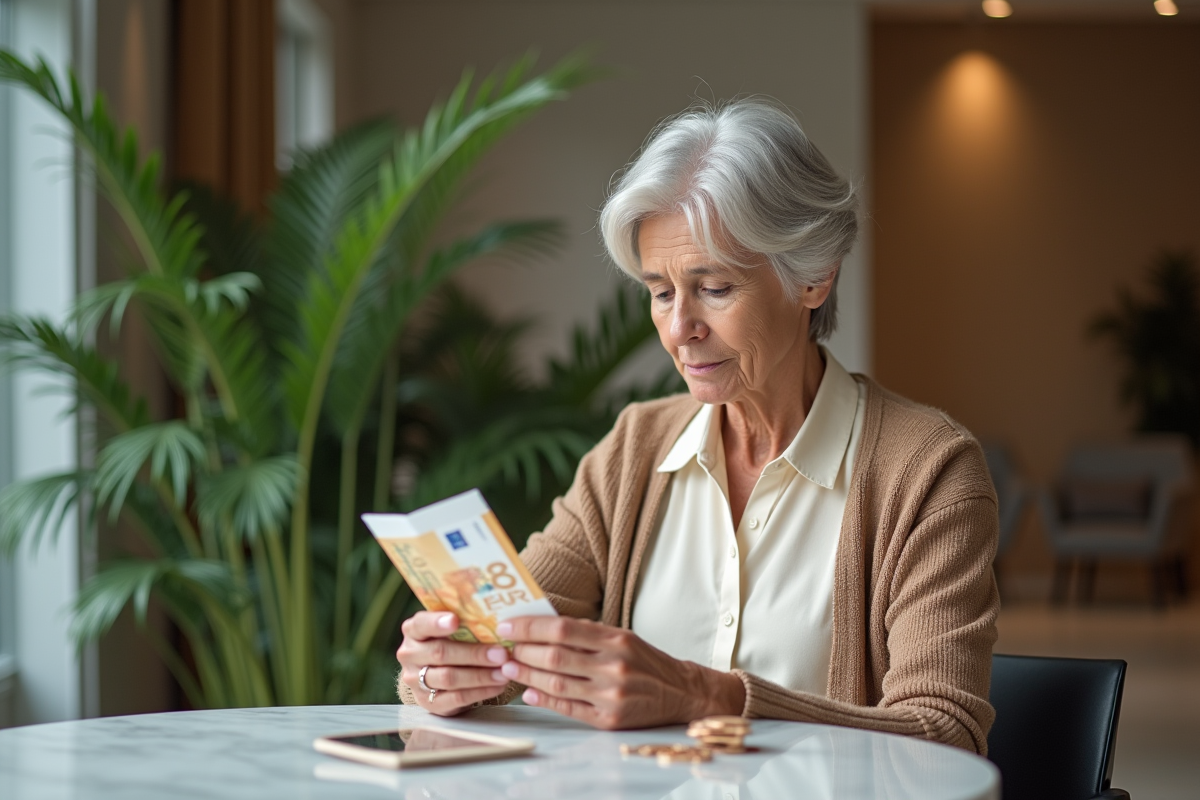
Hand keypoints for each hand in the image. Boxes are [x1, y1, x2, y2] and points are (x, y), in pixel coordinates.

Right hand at [396, 611, 510, 715]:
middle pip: (440, 653)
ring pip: (449, 678)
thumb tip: (497, 618)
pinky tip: (497, 686)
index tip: (456, 620)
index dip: (437, 622)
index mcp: (413, 630)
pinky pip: (456, 698)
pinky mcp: (428, 703)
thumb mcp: (450, 628)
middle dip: (474, 654)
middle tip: (501, 654)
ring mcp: (415, 681)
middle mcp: (409, 655)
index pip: (421, 624)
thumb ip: (463, 621)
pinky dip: (480, 692)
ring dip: (480, 676)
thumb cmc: (450, 642)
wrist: (437, 675)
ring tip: (504, 672)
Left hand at [496, 616, 745, 728]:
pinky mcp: (609, 720)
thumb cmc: (645, 661)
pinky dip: (544, 700)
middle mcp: (614, 666)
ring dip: (526, 676)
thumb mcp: (622, 637)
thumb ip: (587, 633)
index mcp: (616, 640)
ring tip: (509, 668)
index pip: (563, 628)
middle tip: (502, 648)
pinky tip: (528, 692)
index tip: (507, 625)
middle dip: (522, 651)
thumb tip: (542, 626)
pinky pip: (568, 708)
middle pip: (555, 656)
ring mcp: (611, 695)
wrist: (681, 692)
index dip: (530, 626)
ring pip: (557, 683)